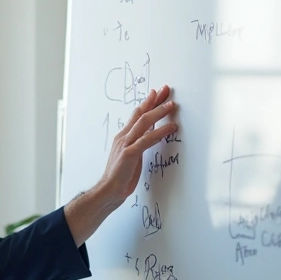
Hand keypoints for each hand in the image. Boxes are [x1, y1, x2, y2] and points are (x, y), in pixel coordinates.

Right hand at [65, 85, 177, 245]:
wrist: (108, 190)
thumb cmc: (120, 176)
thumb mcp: (131, 155)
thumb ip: (139, 143)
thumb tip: (150, 134)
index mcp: (123, 136)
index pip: (137, 114)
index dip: (148, 102)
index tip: (158, 93)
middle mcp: (123, 136)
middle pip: (140, 113)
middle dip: (154, 100)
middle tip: (166, 90)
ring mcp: (125, 144)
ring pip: (143, 122)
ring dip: (159, 112)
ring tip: (172, 105)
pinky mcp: (129, 153)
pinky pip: (147, 139)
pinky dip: (160, 131)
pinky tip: (171, 127)